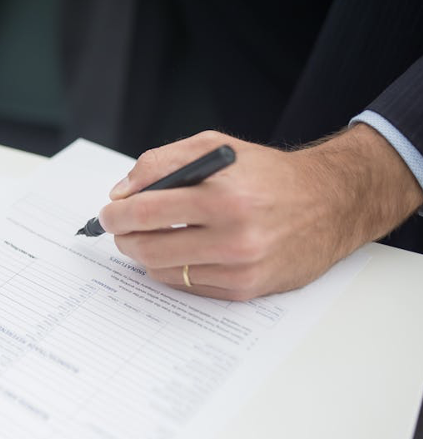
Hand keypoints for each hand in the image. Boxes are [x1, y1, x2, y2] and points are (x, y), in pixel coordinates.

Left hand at [98, 126, 422, 299]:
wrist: (330, 203)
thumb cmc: (268, 174)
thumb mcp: (216, 148)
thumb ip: (162, 162)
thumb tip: (121, 192)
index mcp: (224, 194)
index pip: (146, 211)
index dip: (116, 215)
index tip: (108, 213)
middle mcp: (234, 235)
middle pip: (148, 247)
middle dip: (123, 238)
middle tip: (120, 229)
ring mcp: (240, 267)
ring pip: (163, 271)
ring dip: (145, 255)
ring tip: (149, 238)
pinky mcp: (246, 289)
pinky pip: (187, 286)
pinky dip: (173, 270)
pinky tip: (180, 253)